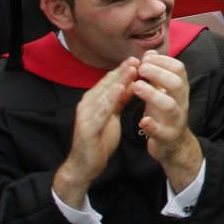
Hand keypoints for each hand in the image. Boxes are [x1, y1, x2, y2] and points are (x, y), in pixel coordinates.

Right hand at [54, 58, 138, 207]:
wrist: (85, 165)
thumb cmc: (100, 139)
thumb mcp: (113, 116)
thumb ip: (120, 100)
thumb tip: (132, 84)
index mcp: (94, 101)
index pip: (110, 81)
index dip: (123, 70)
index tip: (139, 58)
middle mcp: (87, 104)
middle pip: (107, 84)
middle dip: (122, 71)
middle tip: (137, 58)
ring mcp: (85, 115)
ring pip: (104, 94)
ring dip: (118, 80)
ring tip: (131, 68)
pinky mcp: (87, 127)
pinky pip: (100, 111)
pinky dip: (110, 99)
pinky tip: (120, 90)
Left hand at [132, 52, 202, 192]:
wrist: (173, 144)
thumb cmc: (163, 113)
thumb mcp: (162, 92)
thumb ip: (156, 74)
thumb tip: (149, 52)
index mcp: (180, 90)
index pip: (179, 69)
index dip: (163, 61)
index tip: (146, 58)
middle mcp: (181, 103)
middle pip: (176, 83)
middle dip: (158, 73)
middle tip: (140, 69)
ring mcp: (175, 120)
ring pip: (170, 105)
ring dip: (153, 94)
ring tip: (136, 87)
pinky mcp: (167, 137)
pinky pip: (162, 131)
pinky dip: (152, 126)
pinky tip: (142, 120)